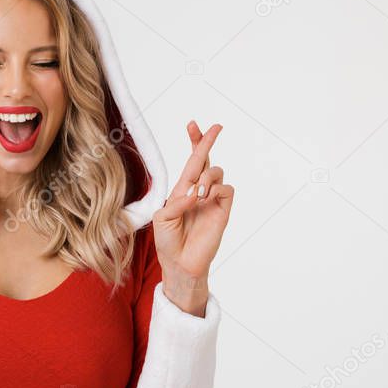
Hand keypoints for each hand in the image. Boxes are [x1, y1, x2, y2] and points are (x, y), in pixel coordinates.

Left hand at [152, 120, 233, 309]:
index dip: (193, 143)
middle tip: (215, 127)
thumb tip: (195, 194)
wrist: (180, 263)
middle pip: (206, 160)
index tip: (192, 124)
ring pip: (217, 172)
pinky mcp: (223, 210)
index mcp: (182, 190)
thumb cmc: (168, 242)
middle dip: (208, 141)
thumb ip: (176, 203)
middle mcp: (198, 191)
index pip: (190, 161)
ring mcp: (212, 200)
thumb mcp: (161, 219)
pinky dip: (215, 189)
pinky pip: (226, 189)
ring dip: (206, 176)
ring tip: (197, 192)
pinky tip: (205, 198)